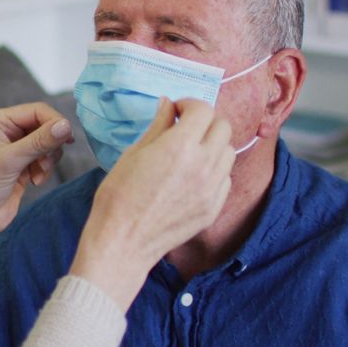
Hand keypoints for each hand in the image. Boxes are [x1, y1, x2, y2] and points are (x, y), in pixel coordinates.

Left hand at [0, 102, 73, 265]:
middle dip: (51, 144)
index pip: (37, 111)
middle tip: (46, 163)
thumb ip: (39, 142)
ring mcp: (18, 148)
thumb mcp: (9, 161)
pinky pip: (48, 159)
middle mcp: (9, 131)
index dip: (55, 121)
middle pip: (46, 126)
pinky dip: (46, 169)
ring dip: (49, 159)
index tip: (67, 137)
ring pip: (50, 143)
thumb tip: (66, 126)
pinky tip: (35, 182)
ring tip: (37, 175)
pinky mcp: (26, 165)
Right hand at [70, 98, 234, 309]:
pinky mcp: (214, 207)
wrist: (123, 241)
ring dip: (213, 144)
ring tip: (191, 152)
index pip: (203, 110)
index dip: (189, 105)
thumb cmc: (119, 197)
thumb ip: (157, 126)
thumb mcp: (133, 154)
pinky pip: (226, 178)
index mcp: (180, 147)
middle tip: (186, 128)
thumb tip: (168, 105)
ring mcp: (212, 188)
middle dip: (205, 121)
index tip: (177, 111)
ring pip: (228, 151)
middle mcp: (203, 164)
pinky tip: (194, 175)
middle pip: (223, 127)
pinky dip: (215, 169)